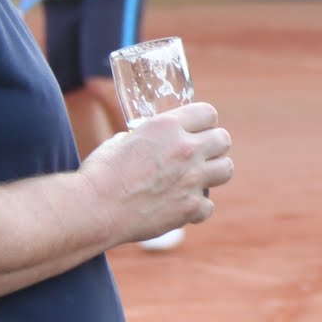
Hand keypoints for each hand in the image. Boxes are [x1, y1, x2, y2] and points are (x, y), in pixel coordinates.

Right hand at [84, 103, 232, 244]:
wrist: (95, 208)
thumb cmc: (100, 173)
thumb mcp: (122, 140)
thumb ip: (145, 138)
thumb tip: (145, 142)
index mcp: (167, 126)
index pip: (208, 113)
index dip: (203, 121)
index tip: (197, 129)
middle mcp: (186, 149)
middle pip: (224, 139)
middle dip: (214, 145)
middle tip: (200, 154)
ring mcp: (191, 179)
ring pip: (226, 169)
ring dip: (213, 173)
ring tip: (197, 178)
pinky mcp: (190, 207)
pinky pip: (208, 205)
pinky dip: (197, 208)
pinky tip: (182, 206)